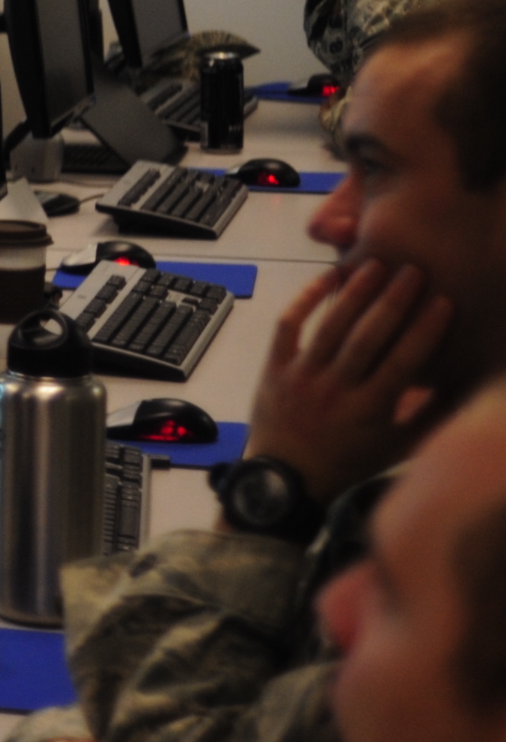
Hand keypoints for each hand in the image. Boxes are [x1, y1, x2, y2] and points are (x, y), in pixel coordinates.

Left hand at [244, 260, 452, 500]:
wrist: (286, 477)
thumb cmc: (349, 460)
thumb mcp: (397, 446)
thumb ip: (431, 416)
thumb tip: (466, 384)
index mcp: (370, 409)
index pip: (403, 362)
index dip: (425, 330)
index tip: (444, 302)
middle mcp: (335, 389)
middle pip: (367, 337)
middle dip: (393, 301)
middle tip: (413, 270)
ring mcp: (301, 375)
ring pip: (329, 326)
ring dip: (354, 293)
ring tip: (375, 264)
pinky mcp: (274, 367)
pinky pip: (287, 326)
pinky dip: (305, 299)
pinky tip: (327, 277)